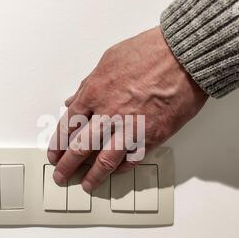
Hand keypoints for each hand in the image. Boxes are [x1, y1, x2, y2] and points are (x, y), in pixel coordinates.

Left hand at [47, 27, 207, 191]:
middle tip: (61, 176)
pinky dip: (122, 168)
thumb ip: (88, 84)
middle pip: (80, 147)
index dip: (58, 144)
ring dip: (93, 176)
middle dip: (67, 166)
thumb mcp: (108, 59)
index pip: (67, 126)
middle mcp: (108, 114)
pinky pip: (132, 159)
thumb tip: (73, 100)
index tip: (54, 155)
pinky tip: (115, 172)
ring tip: (87, 185)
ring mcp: (130, 128)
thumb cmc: (149, 53)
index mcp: (94, 93)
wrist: (184, 57)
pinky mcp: (151, 137)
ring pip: (104, 161)